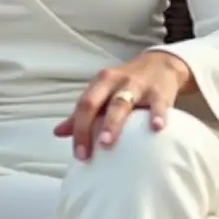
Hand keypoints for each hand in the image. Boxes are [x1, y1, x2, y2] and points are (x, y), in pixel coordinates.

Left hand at [53, 50, 191, 159]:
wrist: (161, 64)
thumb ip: (83, 113)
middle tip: (88, 151)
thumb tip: (57, 132)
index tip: (79, 155)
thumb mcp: (104, 92)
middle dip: (90, 126)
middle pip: (97, 102)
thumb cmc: (127, 84)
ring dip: (113, 123)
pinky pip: (158, 103)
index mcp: (100, 83)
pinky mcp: (159, 91)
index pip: (83, 105)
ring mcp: (138, 85)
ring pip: (122, 102)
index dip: (78, 129)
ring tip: (107, 142)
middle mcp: (116, 81)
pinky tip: (156, 128)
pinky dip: (157, 115)